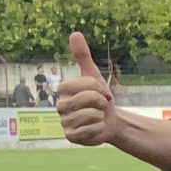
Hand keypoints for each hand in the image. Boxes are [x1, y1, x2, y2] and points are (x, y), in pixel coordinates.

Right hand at [54, 31, 119, 146]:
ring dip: (100, 116)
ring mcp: (64, 122)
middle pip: (88, 99)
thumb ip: (83, 56)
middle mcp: (60, 106)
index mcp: (63, 90)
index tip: (101, 92)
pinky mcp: (70, 137)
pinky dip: (98, 129)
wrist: (110, 122)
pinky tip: (96, 128)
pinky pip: (90, 130)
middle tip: (101, 105)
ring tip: (97, 116)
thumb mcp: (93, 75)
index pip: (84, 84)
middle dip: (101, 102)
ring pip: (90, 115)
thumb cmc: (100, 98)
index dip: (98, 88)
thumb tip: (75, 33)